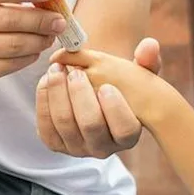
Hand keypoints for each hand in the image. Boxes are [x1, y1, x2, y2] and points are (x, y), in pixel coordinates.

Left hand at [35, 38, 161, 157]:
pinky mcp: (56, 144)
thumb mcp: (139, 74)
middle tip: (75, 72)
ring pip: (65, 124)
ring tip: (57, 69)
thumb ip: (148, 60)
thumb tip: (149, 46)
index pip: (125, 129)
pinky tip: (46, 80)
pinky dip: (44, 101)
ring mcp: (78, 149)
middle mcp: (103, 148)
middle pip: (91, 126)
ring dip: (58, 93)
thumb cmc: (121, 86)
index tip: (107, 85)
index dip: (115, 108)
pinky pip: (45, 126)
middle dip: (81, 95)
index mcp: (128, 134)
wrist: (95, 99)